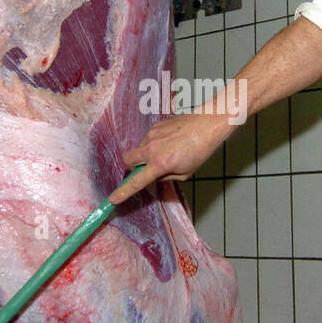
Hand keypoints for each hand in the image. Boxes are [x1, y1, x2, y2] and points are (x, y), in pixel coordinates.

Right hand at [107, 111, 231, 204]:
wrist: (208, 124)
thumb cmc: (200, 150)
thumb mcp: (185, 172)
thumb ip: (166, 177)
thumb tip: (154, 176)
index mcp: (161, 164)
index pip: (137, 181)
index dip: (123, 191)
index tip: (113, 198)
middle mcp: (152, 148)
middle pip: (128, 160)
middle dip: (132, 166)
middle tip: (145, 168)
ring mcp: (152, 134)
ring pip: (139, 148)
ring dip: (146, 154)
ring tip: (168, 152)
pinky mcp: (155, 125)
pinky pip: (148, 138)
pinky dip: (155, 143)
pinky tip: (171, 141)